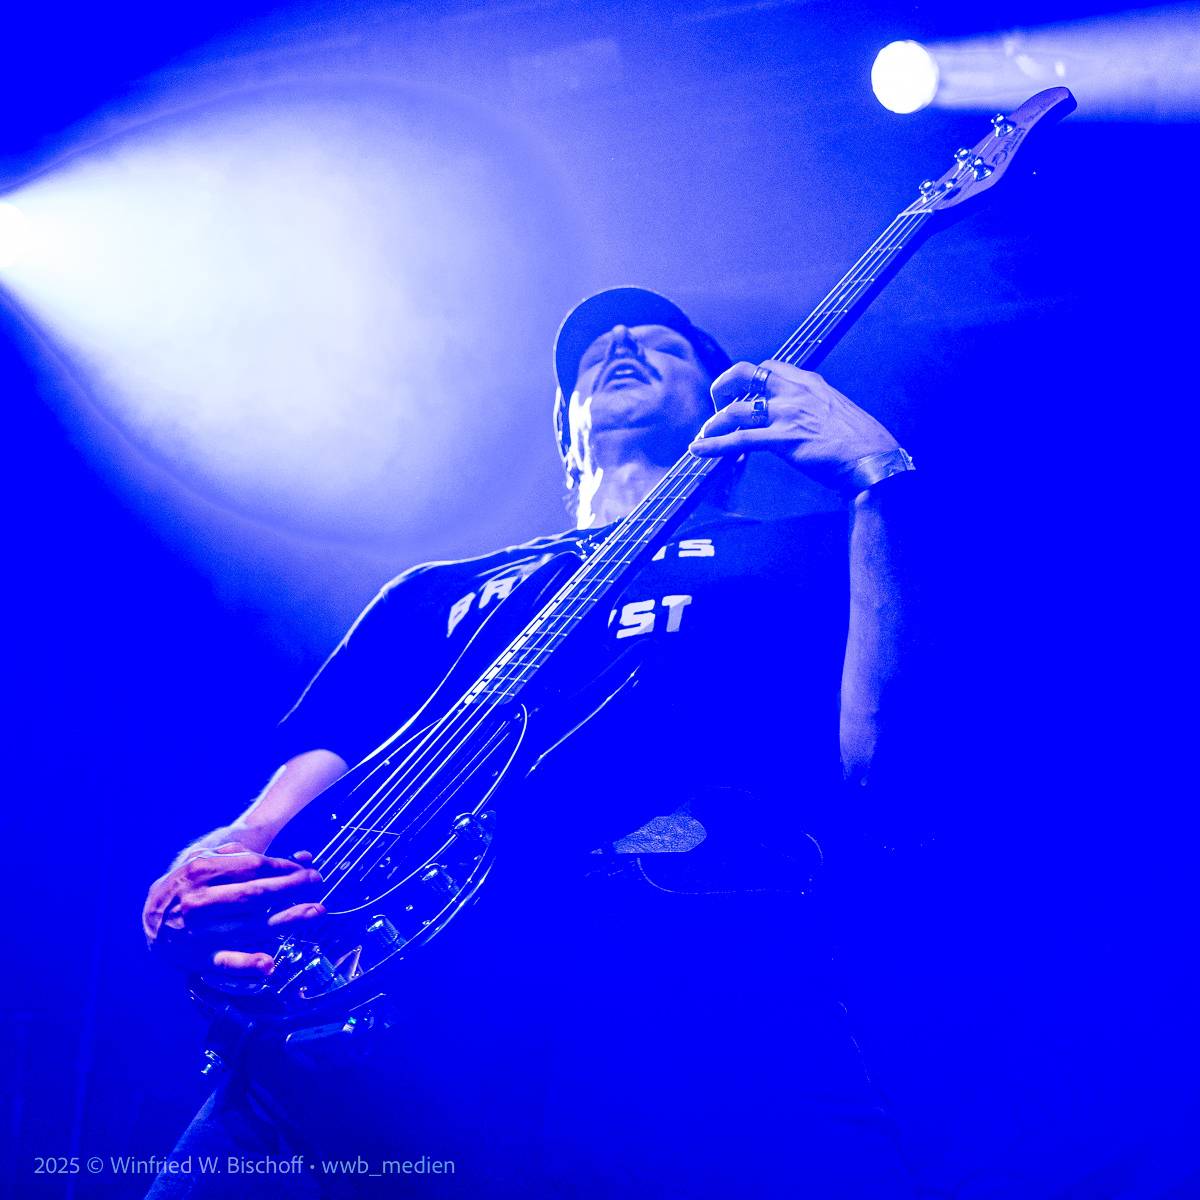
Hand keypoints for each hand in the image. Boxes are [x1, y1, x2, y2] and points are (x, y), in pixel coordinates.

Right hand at [142, 842, 323, 977]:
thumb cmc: (189, 884)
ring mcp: (200, 932)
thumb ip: (241, 855)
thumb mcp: (204, 859)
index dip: (282, 866)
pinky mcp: (201, 958)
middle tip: (316, 881)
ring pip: (250, 925)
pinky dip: (247, 965)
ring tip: (315, 911)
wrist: (150, 920)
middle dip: (290, 887)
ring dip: (287, 919)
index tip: (303, 868)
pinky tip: (269, 964)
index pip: (252, 866)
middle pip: (254, 893)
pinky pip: (226, 963)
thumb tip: (294, 856)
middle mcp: (200, 901)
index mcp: (200, 872)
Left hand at [689, 360, 899, 487]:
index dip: (749, 380)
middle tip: (717, 407)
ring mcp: (788, 414)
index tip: (742, 395)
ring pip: (736, 410)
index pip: (769, 367)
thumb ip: (817, 409)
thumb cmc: (863, 444)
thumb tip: (805, 419)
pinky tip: (698, 450)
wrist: (876, 462)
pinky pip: (739, 439)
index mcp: (811, 383)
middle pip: (746, 374)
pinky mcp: (783, 440)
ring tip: (704, 435)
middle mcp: (796, 392)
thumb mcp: (839, 413)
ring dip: (714, 423)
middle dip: (723, 387)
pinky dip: (714, 445)